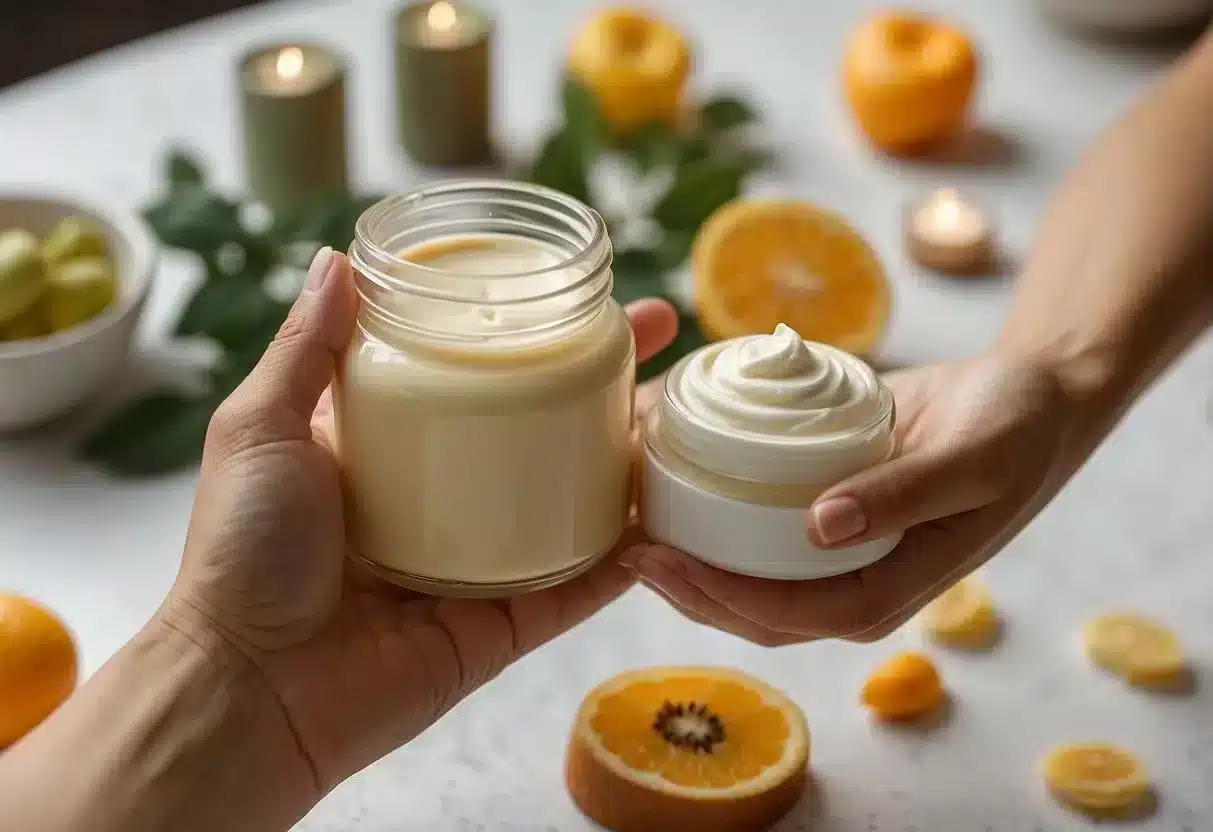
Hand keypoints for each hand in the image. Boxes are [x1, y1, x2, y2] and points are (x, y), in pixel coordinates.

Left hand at [163, 248, 677, 799]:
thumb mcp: (262, 428)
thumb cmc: (241, 554)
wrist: (250, 691)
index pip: (474, 372)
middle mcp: (444, 496)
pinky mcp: (508, 621)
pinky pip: (581, 583)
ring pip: (575, 500)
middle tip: (661, 339)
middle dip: (605, 383)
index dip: (527, 330)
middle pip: (542, 428)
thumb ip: (306, 350)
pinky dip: (629, 555)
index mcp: (390, 446)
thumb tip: (336, 258)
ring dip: (632, 460)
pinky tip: (675, 514)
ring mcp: (483, 558)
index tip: (577, 289)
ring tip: (687, 416)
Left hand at [632, 352, 1078, 645]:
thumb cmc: (1014, 430)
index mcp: (892, 589)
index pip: (794, 614)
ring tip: (631, 524)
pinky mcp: (825, 513)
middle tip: (626, 547)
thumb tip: (820, 529)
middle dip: (688, 589)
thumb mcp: (972, 458)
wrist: (1030, 398)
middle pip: (756, 610)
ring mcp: (838, 553)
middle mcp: (856, 580)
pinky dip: (715, 517)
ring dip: (690, 561)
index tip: (664, 562)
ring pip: (749, 578)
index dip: (725, 597)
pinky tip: (671, 486)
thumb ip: (904, 494)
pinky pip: (761, 530)